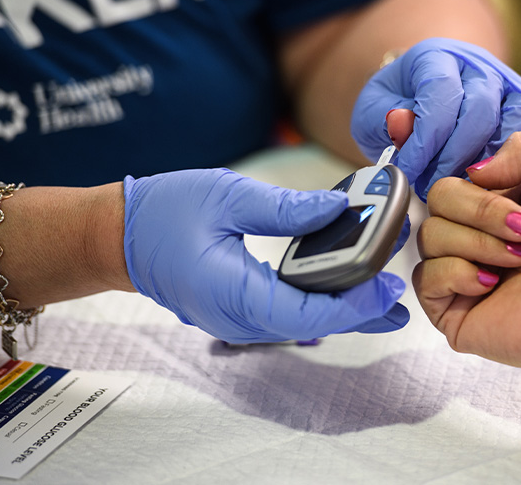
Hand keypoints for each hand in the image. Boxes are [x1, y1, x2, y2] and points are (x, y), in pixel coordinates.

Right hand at [123, 168, 408, 342]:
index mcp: (236, 295)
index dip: (355, 303)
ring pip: (304, 322)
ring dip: (344, 308)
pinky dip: (320, 302)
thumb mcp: (227, 197)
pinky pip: (289, 313)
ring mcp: (239, 319)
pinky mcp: (240, 310)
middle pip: (315, 323)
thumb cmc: (164, 214)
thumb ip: (285, 208)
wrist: (119, 238)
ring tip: (383, 297)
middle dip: (360, 311)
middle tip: (400, 299)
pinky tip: (342, 289)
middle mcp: (241, 318)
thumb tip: (338, 209)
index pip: (310, 312)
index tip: (389, 286)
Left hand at [352, 37, 520, 200]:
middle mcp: (481, 67)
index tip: (410, 169)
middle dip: (455, 157)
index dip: (426, 138)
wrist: (422, 100)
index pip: (440, 92)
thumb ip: (384, 118)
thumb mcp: (374, 110)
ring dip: (493, 163)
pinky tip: (515, 183)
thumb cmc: (399, 107)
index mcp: (438, 58)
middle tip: (435, 187)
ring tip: (466, 189)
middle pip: (481, 110)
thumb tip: (402, 124)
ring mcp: (512, 85)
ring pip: (519, 119)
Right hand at [412, 133, 520, 385]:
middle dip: (482, 212)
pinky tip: (491, 285)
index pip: (455, 177)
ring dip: (478, 245)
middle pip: (437, 200)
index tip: (510, 197)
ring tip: (518, 262)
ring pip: (430, 236)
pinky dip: (458, 274)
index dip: (472, 182)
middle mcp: (473, 235)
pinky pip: (425, 276)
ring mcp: (457, 271)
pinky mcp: (447, 307)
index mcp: (495, 204)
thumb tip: (474, 171)